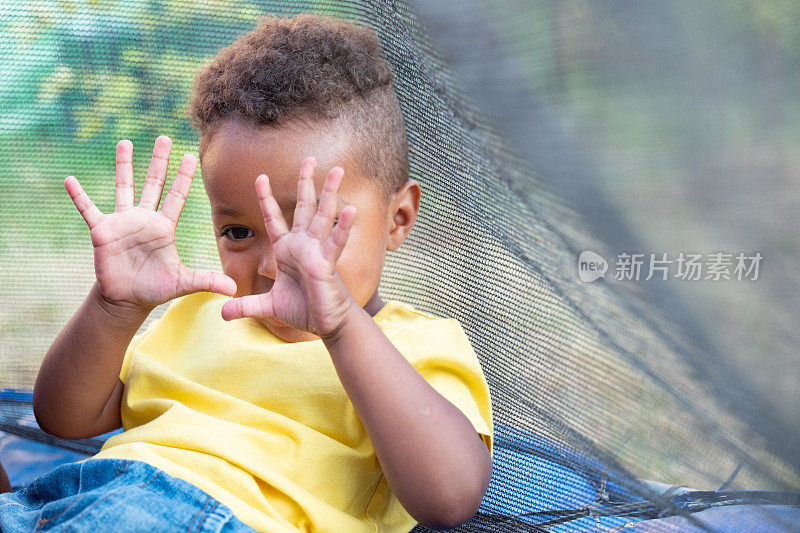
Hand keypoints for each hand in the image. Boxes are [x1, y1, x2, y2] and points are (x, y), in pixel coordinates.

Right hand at [65, 136, 236, 311]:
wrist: (127, 299)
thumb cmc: (156, 288)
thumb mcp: (183, 283)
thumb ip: (207, 281)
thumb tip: (234, 289)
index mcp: (164, 227)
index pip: (176, 197)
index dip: (183, 177)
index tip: (190, 156)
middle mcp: (144, 219)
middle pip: (153, 184)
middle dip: (159, 161)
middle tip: (164, 138)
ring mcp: (122, 222)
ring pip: (124, 188)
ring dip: (124, 166)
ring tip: (124, 143)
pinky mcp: (102, 232)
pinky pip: (89, 210)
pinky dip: (79, 197)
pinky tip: (70, 180)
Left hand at [220, 156, 357, 337]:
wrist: (325, 323)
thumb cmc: (302, 310)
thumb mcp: (267, 307)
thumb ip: (245, 306)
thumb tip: (222, 314)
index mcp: (287, 250)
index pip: (274, 219)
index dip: (266, 198)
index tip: (259, 176)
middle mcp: (303, 245)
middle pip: (304, 206)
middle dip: (305, 182)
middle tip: (308, 158)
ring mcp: (317, 251)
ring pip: (323, 215)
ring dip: (330, 192)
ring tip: (338, 170)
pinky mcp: (327, 263)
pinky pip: (335, 241)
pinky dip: (343, 227)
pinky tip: (351, 209)